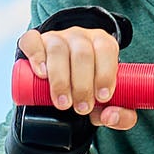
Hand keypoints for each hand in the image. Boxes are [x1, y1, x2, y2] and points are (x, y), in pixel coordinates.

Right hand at [16, 27, 137, 130]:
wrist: (62, 86)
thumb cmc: (89, 91)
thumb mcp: (109, 105)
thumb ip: (121, 116)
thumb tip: (111, 116)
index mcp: (102, 44)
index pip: (106, 49)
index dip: (105, 73)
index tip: (102, 98)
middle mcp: (80, 37)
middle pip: (82, 53)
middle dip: (83, 85)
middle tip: (82, 108)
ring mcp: (56, 38)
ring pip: (58, 50)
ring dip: (61, 80)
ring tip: (63, 103)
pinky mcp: (34, 42)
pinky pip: (32, 42)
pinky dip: (36, 56)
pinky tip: (41, 74)